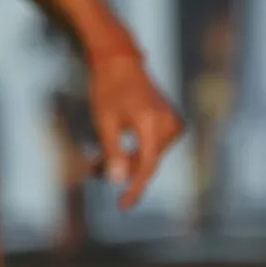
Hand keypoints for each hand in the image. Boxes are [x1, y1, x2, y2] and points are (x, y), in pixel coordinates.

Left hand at [75, 27, 186, 207]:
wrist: (120, 62)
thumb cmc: (108, 89)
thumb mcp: (104, 122)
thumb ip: (112, 152)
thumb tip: (119, 181)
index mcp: (153, 123)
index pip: (147, 165)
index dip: (135, 188)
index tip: (123, 205)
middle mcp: (169, 124)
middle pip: (147, 161)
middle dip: (122, 171)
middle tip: (92, 171)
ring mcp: (173, 122)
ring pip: (149, 155)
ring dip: (126, 161)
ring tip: (95, 161)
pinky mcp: (171, 121)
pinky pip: (152, 145)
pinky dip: (134, 151)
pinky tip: (114, 151)